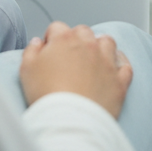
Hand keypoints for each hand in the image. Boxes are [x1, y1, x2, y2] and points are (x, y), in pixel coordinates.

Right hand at [18, 21, 132, 118]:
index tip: (49, 51)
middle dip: (76, 39)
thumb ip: (31, 51)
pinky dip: (120, 64)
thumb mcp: (26, 70)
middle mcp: (88, 46)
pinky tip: (114, 68)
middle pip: (83, 31)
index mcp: (64, 40)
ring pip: (107, 42)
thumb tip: (38, 43)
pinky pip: (125, 65)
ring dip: (100, 46)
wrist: (70, 122)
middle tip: (70, 55)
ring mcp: (106, 62)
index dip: (51, 38)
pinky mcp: (119, 81)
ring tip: (93, 58)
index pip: (57, 28)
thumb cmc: (47, 95)